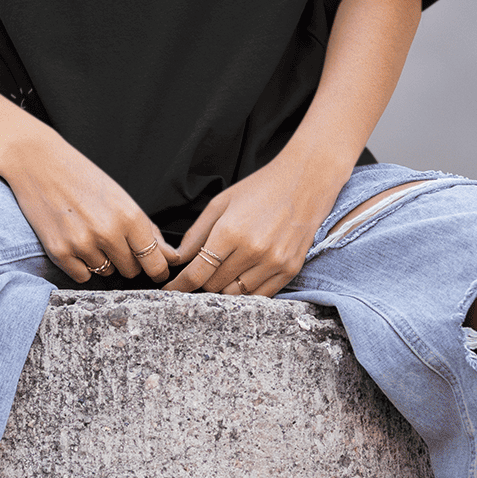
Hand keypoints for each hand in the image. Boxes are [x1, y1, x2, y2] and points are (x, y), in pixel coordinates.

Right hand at [2, 127, 179, 284]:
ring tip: (88, 233)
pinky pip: (82, 276)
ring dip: (101, 260)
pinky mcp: (59, 252)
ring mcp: (82, 244)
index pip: (155, 262)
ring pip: (105, 272)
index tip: (155, 269)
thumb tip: (170, 257)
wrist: (38, 163)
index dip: (157, 269)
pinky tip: (74, 242)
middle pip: (131, 270)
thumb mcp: (121, 197)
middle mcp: (108, 233)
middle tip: (112, 238)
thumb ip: (147, 229)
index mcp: (130, 217)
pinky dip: (80, 265)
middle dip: (127, 260)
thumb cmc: (83, 177)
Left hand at [162, 150, 341, 297]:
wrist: (305, 182)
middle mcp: (252, 251)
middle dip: (202, 281)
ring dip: (223, 287)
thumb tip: (180, 258)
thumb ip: (197, 234)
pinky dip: (246, 291)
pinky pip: (260, 295)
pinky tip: (241, 277)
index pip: (197, 273)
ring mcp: (274, 263)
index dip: (180, 284)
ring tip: (222, 272)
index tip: (171, 288)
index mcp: (230, 232)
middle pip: (214, 285)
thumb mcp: (221, 203)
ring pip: (235, 294)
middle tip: (201, 271)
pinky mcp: (290, 270)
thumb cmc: (261, 188)